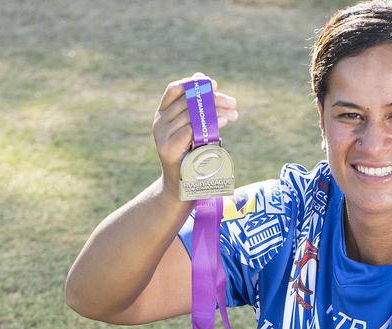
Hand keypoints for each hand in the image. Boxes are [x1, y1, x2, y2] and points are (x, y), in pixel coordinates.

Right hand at [152, 72, 237, 199]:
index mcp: (162, 114)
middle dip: (213, 99)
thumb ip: (197, 108)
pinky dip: (210, 123)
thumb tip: (203, 78)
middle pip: (187, 101)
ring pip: (191, 114)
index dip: (192, 84)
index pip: (173, 90)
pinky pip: (190, 129)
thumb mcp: (194, 129)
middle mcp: (158, 122)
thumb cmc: (191, 157)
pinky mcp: (168, 149)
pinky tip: (224, 122)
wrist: (181, 187)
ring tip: (233, 113)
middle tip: (233, 102)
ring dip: (216, 111)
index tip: (213, 84)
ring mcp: (161, 136)